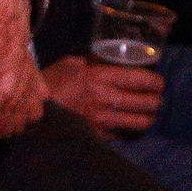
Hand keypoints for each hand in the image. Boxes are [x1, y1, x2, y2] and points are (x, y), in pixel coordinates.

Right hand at [40, 54, 163, 138]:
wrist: (33, 112)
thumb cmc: (49, 84)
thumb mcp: (68, 63)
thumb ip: (90, 60)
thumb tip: (108, 55)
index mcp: (100, 77)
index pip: (143, 80)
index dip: (157, 82)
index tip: (158, 82)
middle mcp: (106, 99)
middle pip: (149, 102)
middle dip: (157, 100)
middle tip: (155, 98)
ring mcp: (103, 120)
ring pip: (142, 122)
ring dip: (149, 118)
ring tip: (147, 114)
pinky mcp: (97, 135)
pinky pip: (125, 136)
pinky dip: (132, 131)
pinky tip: (131, 127)